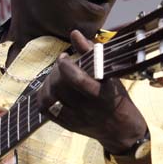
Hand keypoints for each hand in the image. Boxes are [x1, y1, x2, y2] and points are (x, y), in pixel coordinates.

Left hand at [36, 30, 147, 153]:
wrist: (120, 129)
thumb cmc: (116, 98)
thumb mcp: (110, 75)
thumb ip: (91, 54)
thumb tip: (75, 34)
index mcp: (102, 95)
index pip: (78, 80)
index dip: (66, 66)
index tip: (64, 57)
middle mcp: (88, 109)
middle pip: (61, 88)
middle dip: (55, 72)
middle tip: (60, 65)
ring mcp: (76, 119)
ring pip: (51, 99)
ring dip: (47, 83)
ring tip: (55, 76)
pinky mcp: (67, 125)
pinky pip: (46, 110)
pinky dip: (43, 96)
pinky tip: (49, 88)